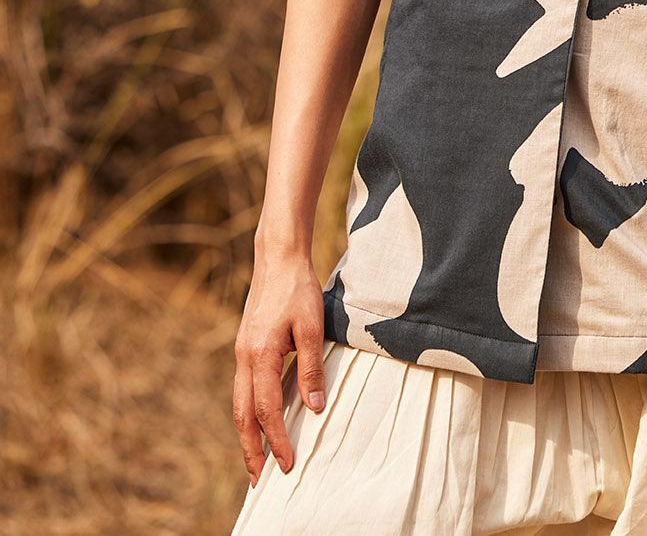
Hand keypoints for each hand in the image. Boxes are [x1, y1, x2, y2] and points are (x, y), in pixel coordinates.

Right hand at [232, 251, 327, 486]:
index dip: (276, 441)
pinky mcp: (245, 347)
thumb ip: (311, 368)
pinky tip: (259, 422)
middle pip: (242, 416)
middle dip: (250, 451)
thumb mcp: (312, 326)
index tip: (287, 465)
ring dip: (246, 435)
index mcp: (260, 355)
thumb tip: (314, 408)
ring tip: (256, 461)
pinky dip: (248, 412)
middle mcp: (244, 358)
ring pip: (238, 404)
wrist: (279, 258)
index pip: (267, 410)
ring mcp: (241, 353)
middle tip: (259, 481)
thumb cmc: (298, 289)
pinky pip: (243, 389)